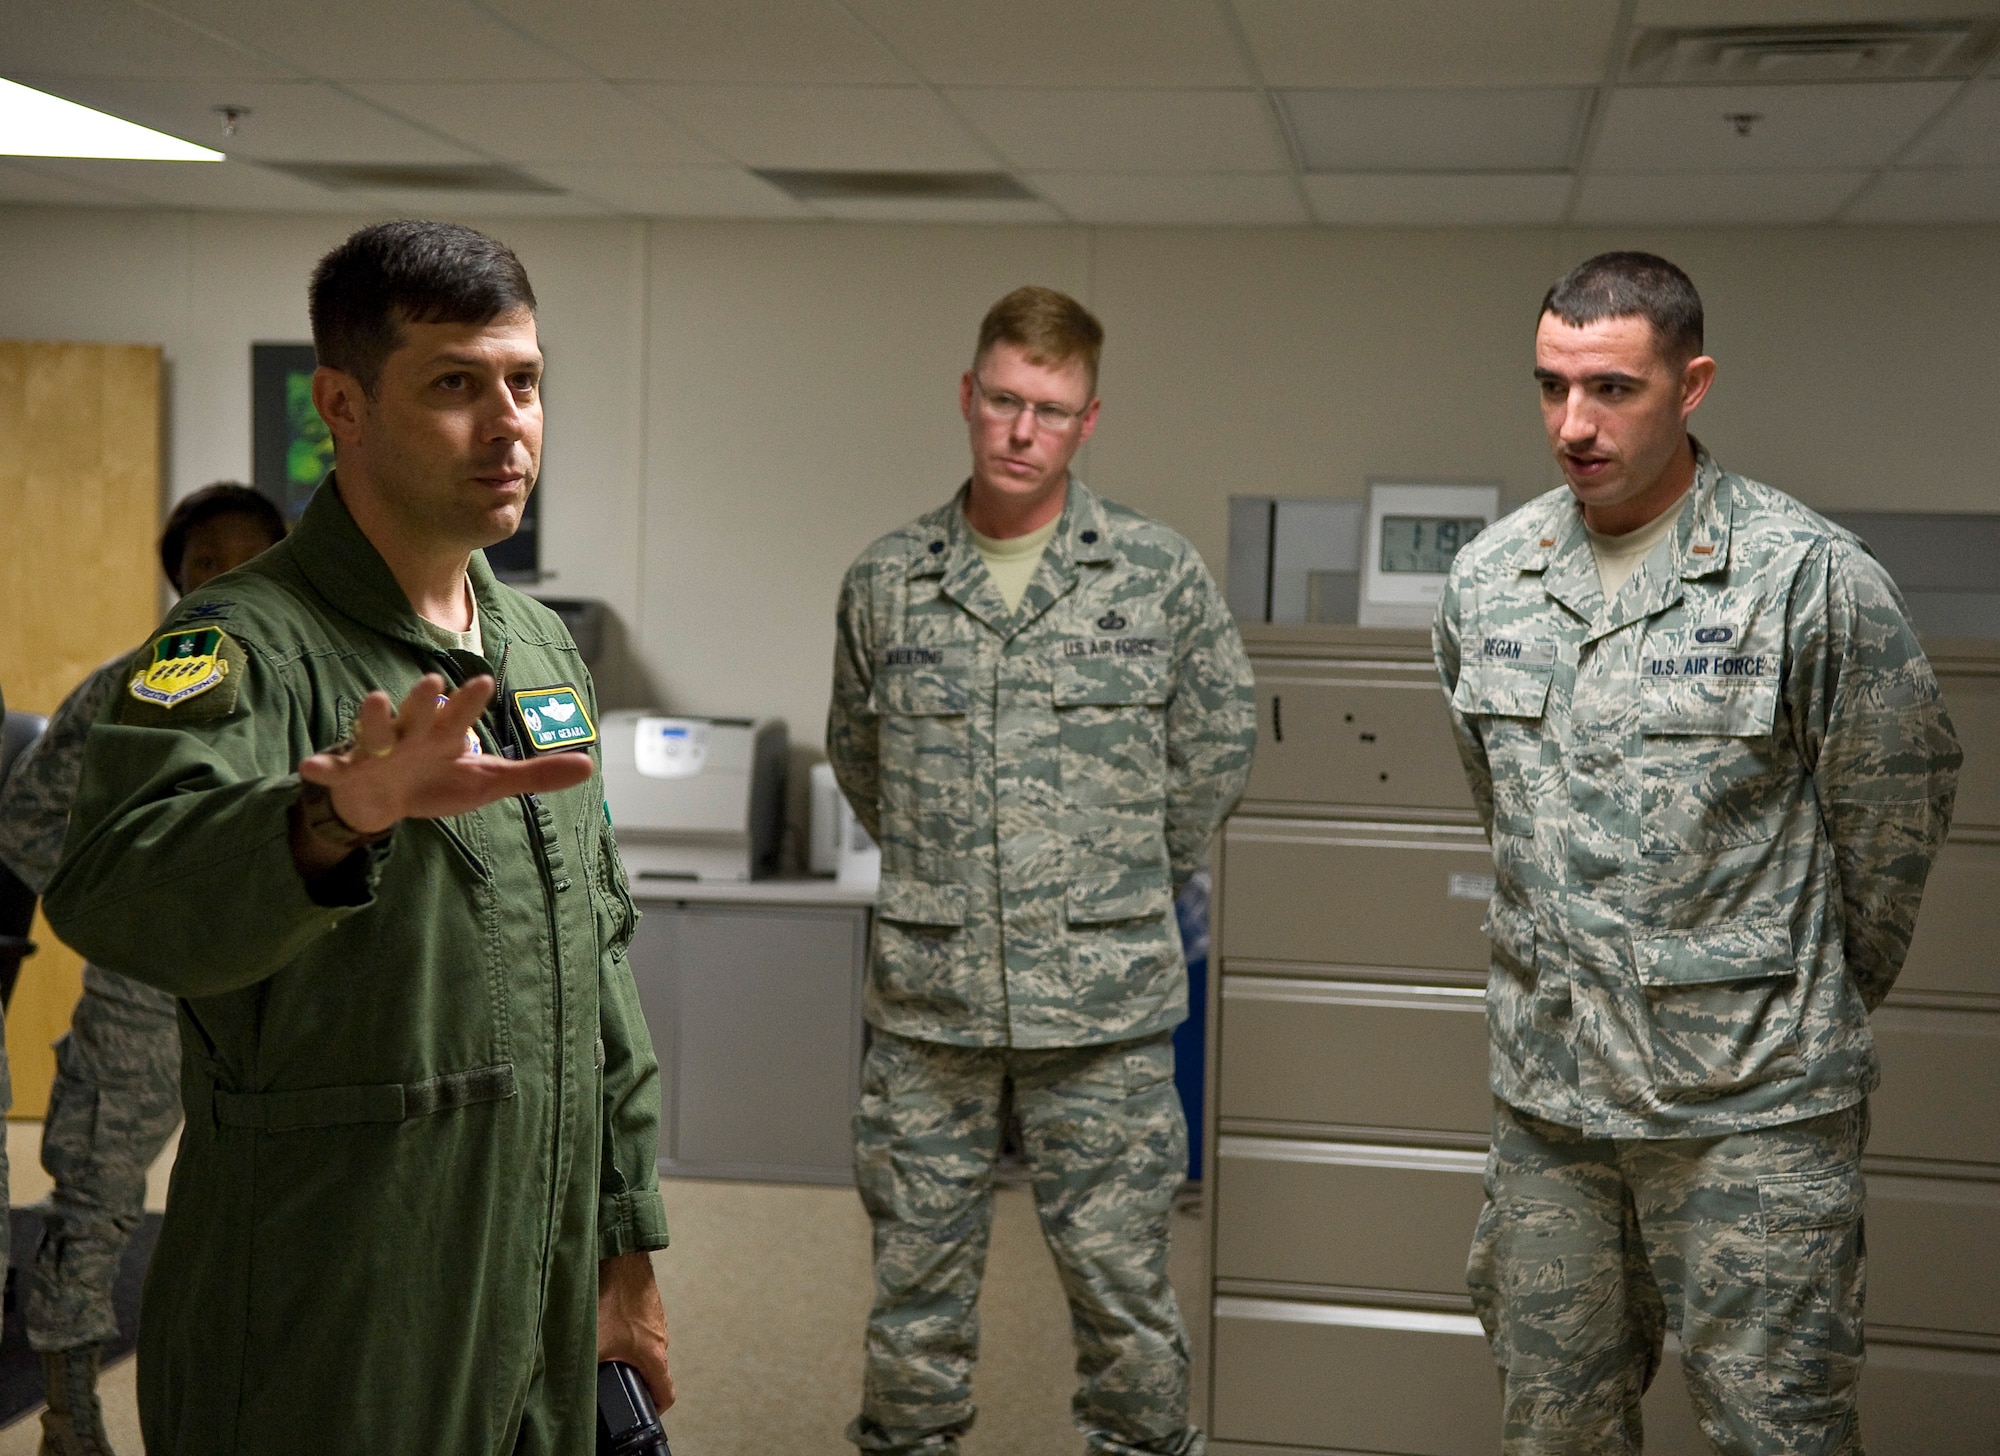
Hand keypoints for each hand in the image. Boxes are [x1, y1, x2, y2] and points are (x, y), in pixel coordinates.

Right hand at [293, 674, 590, 870]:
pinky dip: (323, 767)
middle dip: (423, 698)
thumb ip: (533, 774)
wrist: (384, 800)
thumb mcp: (487, 782)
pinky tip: (312, 767)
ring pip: (374, 730)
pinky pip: (333, 769)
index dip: (470, 700)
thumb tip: (588, 765)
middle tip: (432, 681)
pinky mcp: (349, 772)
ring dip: (373, 717)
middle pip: (417, 713)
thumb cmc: (436, 780)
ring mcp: (377, 751)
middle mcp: (410, 735)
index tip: (485, 681)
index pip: (461, 716)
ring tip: (375, 699)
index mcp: (444, 735)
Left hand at [598, 1250, 673, 1411]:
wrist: (622, 1257)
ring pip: (646, 1348)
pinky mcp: (648, 1305)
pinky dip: (626, 1333)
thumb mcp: (593, 1342)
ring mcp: (656, 1320)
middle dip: (634, 1379)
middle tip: (613, 1381)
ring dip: (629, 1354)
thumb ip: (582, 1369)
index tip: (642, 1411)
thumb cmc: (613, 1295)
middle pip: (654, 1371)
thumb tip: (565, 1387)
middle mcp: (660, 1339)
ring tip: (607, 1351)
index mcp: (654, 1355)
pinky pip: (640, 1328)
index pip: (666, 1394)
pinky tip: (607, 1325)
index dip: (654, 1408)